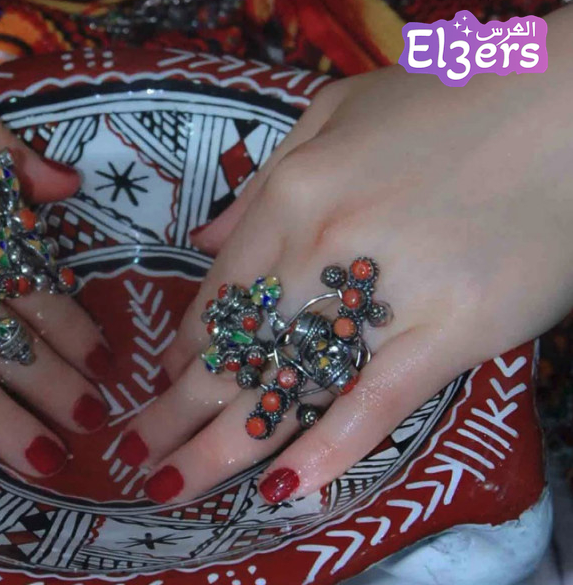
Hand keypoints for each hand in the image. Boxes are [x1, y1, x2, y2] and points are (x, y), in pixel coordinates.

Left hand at [114, 7, 572, 503]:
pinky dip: (327, 451)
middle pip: (234, 352)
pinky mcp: (451, 332)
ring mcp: (385, 296)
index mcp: (291, 194)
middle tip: (135, 458)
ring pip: (286, 387)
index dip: (186, 350)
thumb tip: (205, 242)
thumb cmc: (455, 101)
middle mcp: (321, 249)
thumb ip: (264, 180)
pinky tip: (283, 489)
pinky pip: (375, 404)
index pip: (219, 295)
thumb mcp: (339, 109)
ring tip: (174, 487)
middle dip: (174, 412)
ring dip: (220, 447)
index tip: (167, 382)